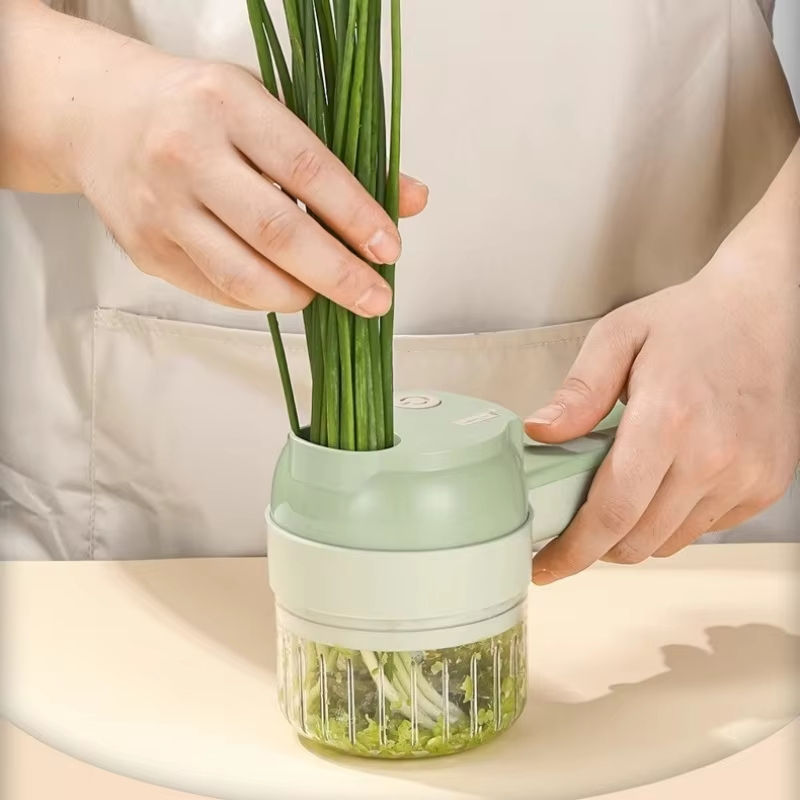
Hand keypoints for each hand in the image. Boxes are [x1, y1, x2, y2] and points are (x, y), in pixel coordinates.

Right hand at [74, 52, 427, 311]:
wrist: (100, 117)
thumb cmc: (196, 109)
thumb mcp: (268, 106)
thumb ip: (341, 156)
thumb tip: (411, 200)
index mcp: (226, 103)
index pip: (308, 168)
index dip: (356, 216)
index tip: (390, 249)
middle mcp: (187, 155)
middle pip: (277, 233)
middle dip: (338, 275)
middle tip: (376, 298)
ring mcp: (161, 209)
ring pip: (244, 276)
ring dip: (300, 296)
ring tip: (329, 296)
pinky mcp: (147, 251)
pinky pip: (219, 291)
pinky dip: (262, 298)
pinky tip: (285, 288)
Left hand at [526, 171, 799, 581]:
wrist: (765, 312)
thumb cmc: (686, 322)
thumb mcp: (617, 337)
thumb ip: (578, 392)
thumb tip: (539, 434)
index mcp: (668, 419)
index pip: (611, 513)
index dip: (573, 551)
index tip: (545, 567)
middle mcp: (714, 457)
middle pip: (638, 540)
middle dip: (596, 545)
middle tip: (574, 524)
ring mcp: (747, 476)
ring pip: (670, 542)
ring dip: (635, 534)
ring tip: (620, 496)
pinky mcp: (766, 485)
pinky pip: (705, 529)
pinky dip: (674, 521)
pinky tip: (664, 484)